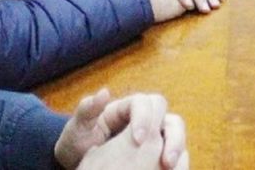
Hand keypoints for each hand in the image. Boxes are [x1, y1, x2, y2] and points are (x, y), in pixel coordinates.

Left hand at [55, 89, 188, 169]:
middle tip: (166, 160)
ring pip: (176, 136)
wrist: (79, 164)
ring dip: (177, 150)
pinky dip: (176, 162)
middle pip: (170, 118)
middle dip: (173, 137)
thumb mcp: (77, 129)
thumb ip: (87, 110)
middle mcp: (146, 120)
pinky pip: (172, 153)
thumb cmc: (77, 143)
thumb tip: (104, 92)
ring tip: (169, 167)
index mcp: (127, 108)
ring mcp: (154, 137)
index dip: (145, 118)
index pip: (146, 103)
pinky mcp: (156, 153)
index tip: (138, 140)